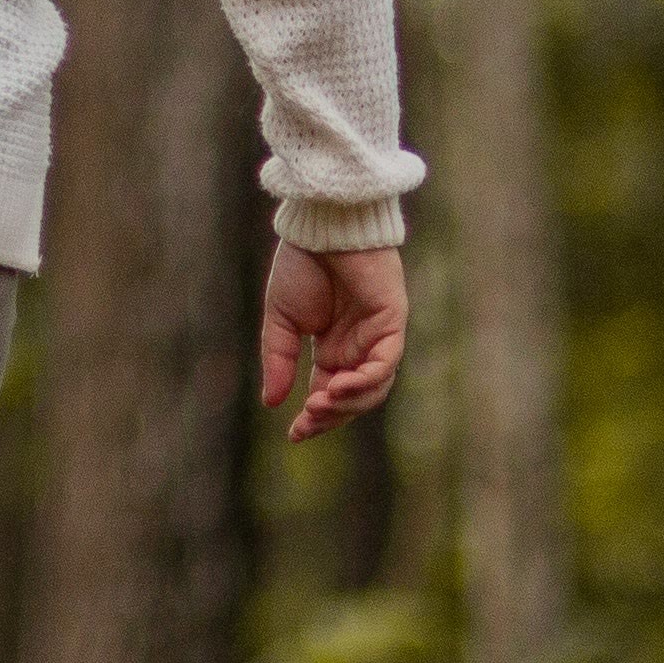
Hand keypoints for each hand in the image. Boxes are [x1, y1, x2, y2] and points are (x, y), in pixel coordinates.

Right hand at [258, 242, 406, 439]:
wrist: (320, 228)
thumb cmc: (301, 265)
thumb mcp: (281, 320)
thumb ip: (278, 360)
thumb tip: (271, 402)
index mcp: (333, 348)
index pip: (330, 394)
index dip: (315, 419)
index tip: (294, 434)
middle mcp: (358, 347)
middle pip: (354, 399)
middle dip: (331, 416)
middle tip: (306, 424)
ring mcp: (378, 336)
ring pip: (374, 388)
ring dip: (348, 403)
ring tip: (319, 404)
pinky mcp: (392, 322)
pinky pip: (386, 363)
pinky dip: (365, 380)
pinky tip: (338, 386)